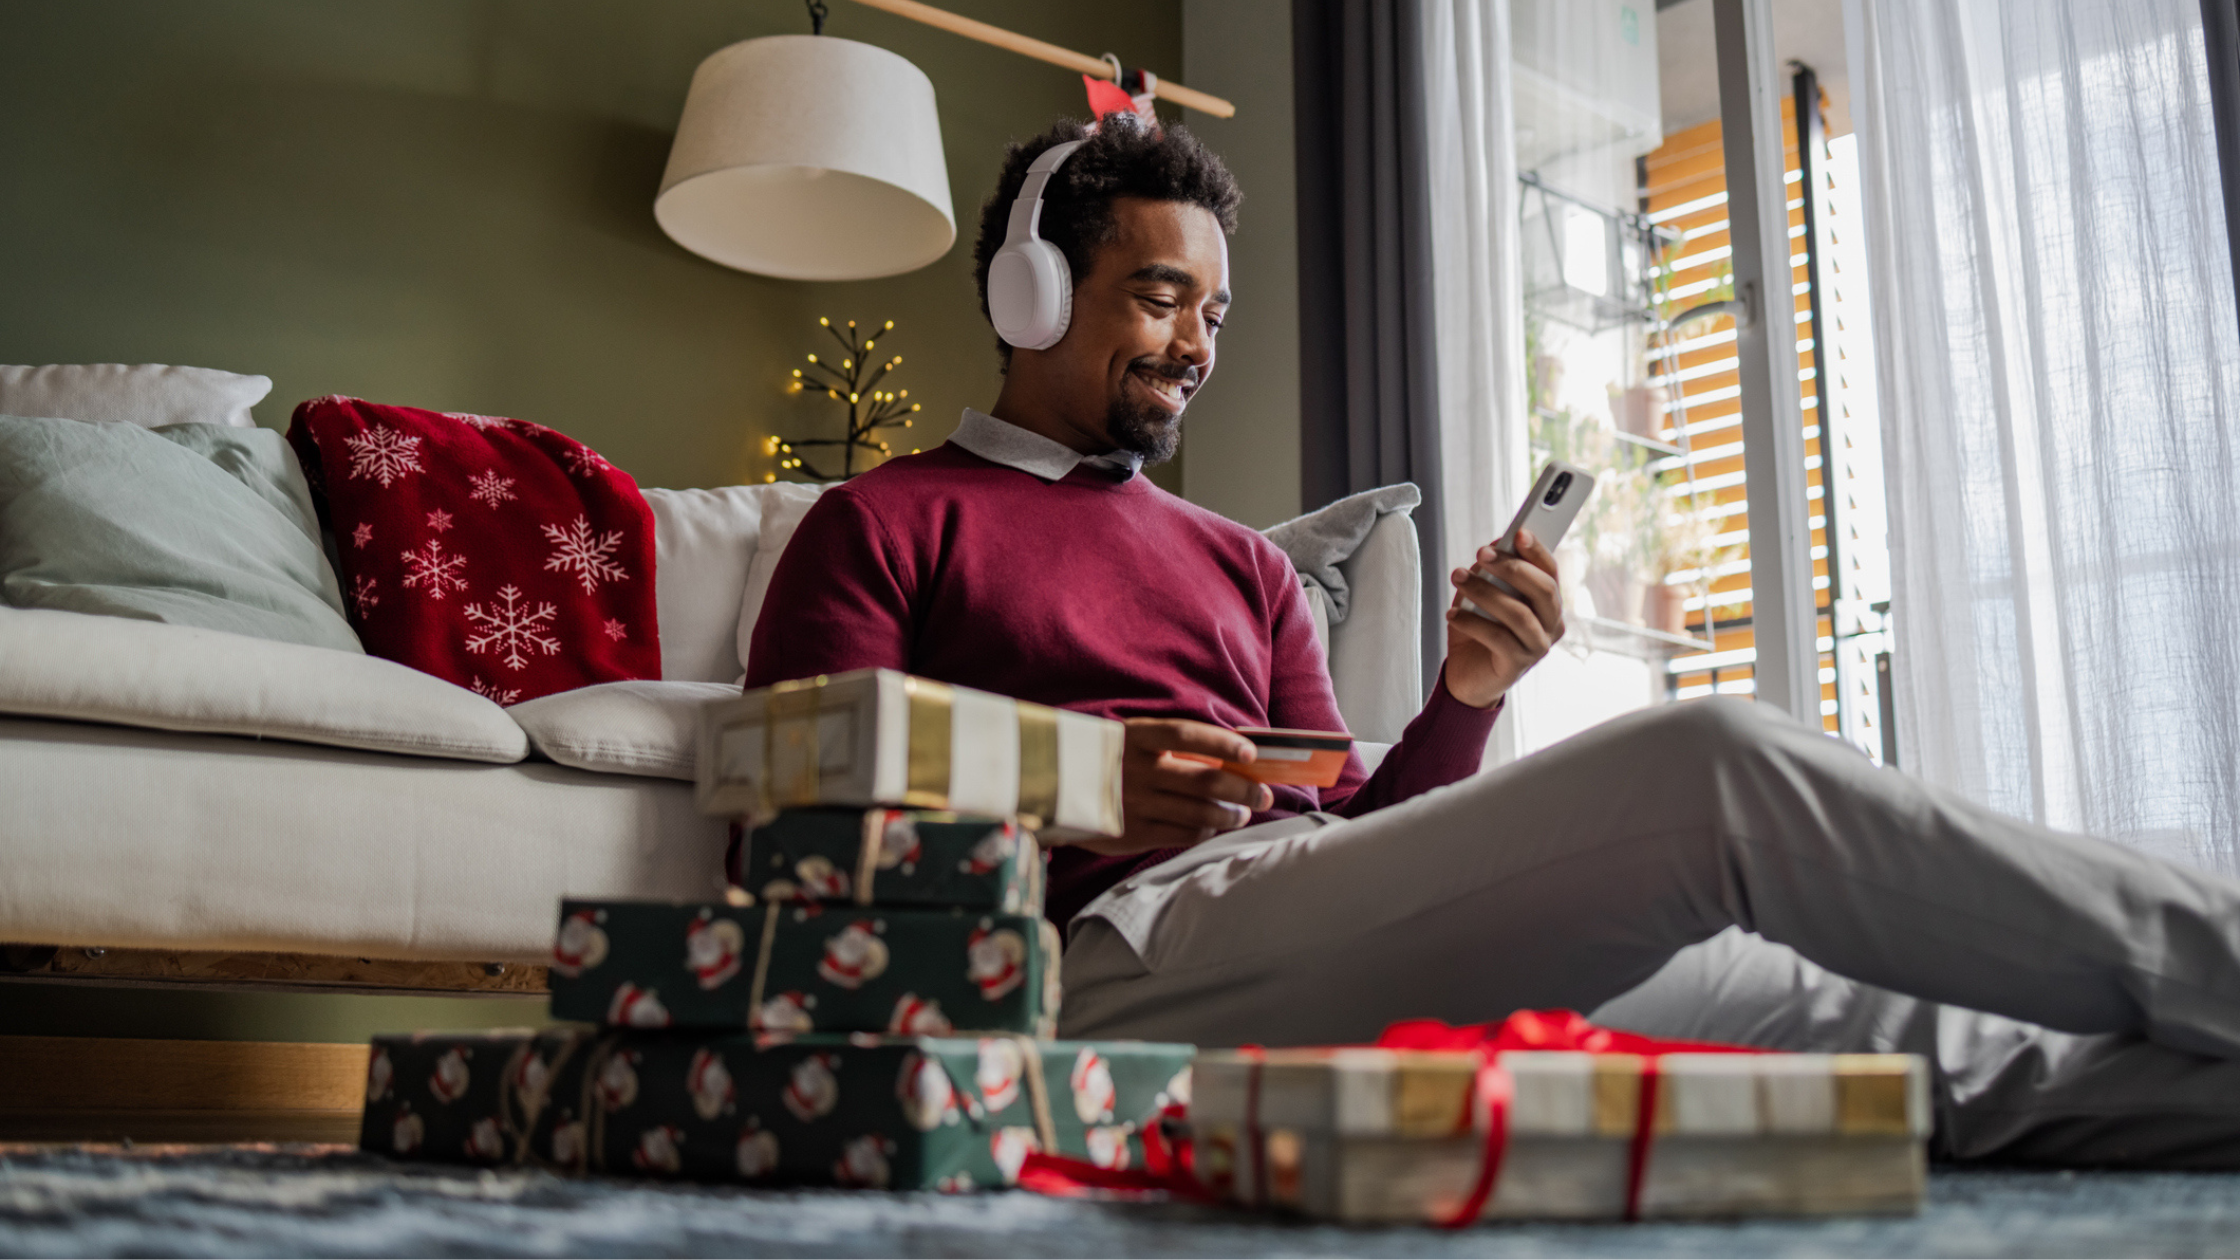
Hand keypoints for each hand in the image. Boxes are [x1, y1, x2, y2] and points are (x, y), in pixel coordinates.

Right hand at [1070, 718, 1276, 856]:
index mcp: (1135, 737)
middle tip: (1264, 795)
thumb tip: (1227, 756)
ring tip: (1241, 814)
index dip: (1222, 742)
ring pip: (1198, 812)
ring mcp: (1134, 804)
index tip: (1251, 753)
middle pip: (1203, 779)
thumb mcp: (1129, 740)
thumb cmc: (1105, 759)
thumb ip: (1170, 747)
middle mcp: (1136, 770)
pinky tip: (1211, 828)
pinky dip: (1204, 832)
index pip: (1186, 735)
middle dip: (1243, 789)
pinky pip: (1181, 835)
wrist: (1049, 790)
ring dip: (1229, 815)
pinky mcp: (1131, 833)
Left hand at [1443, 528, 1563, 708]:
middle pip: (1544, 590)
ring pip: (1519, 614)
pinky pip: (1497, 638)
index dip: (1538, 551)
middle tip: (1482, 554)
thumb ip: (1494, 572)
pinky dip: (1472, 622)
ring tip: (1458, 577)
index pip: (1551, 571)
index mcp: (1549, 603)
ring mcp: (1538, 646)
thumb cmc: (1480, 630)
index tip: (1519, 532)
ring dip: (1485, 592)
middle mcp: (1552, 625)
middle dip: (1512, 568)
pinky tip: (1452, 614)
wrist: (1468, 677)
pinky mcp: (1518, 665)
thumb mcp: (1485, 595)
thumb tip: (1495, 545)